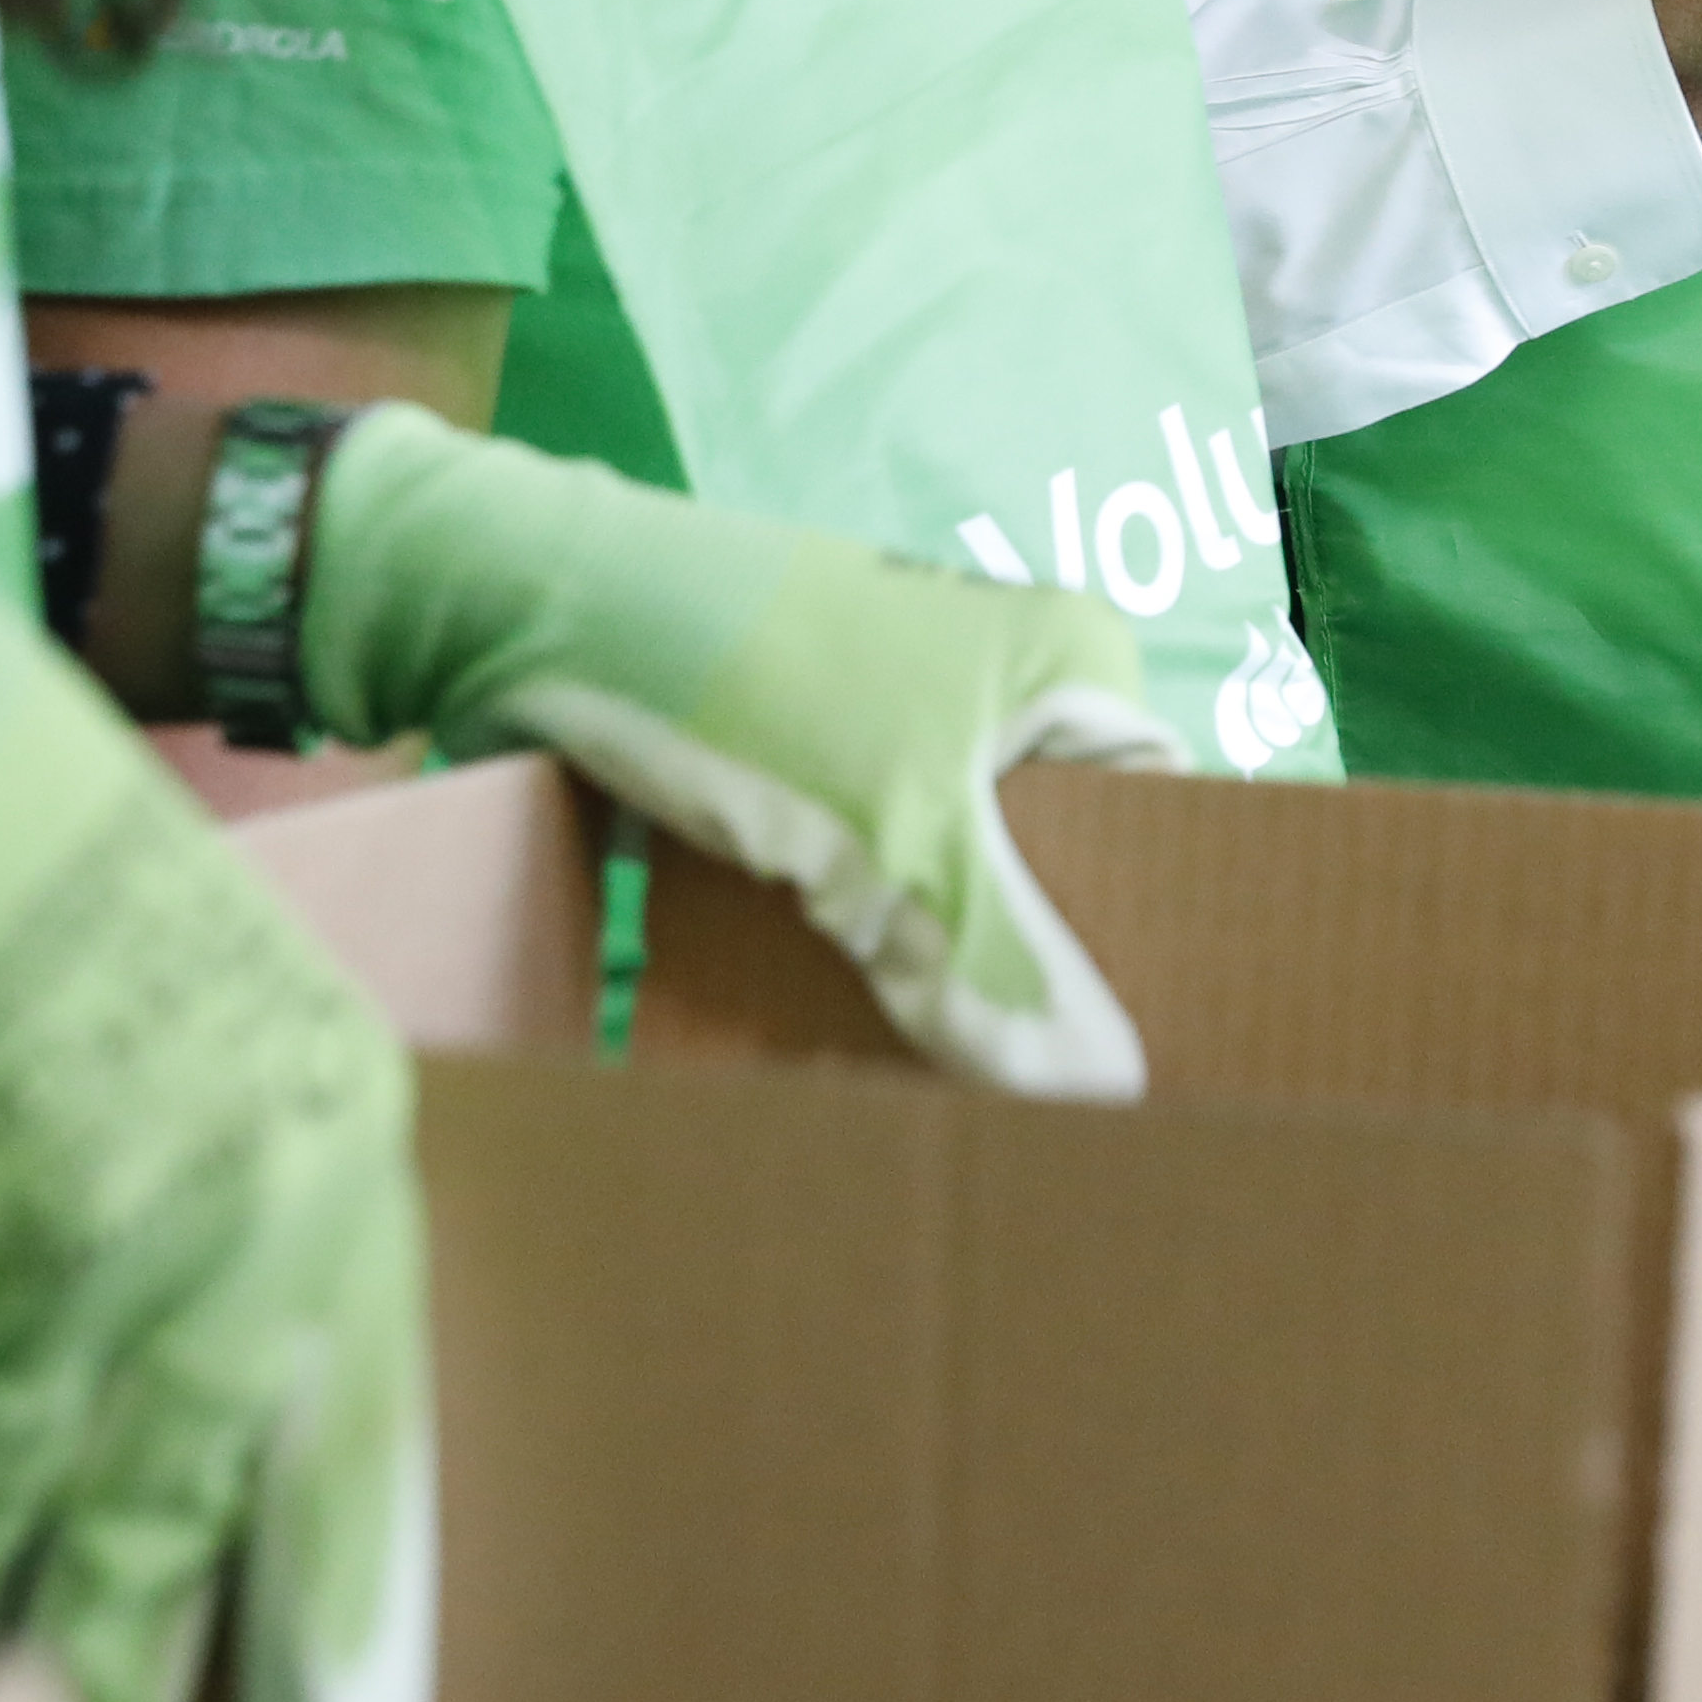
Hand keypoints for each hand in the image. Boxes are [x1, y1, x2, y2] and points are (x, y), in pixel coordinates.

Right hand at [0, 430, 423, 1701]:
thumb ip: (239, 1199)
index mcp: (332, 1142)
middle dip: (131, 1652)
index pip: (362, 1413)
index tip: (356, 1697)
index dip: (347, 1569)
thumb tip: (218, 1409)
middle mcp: (224, 1217)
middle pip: (177, 1510)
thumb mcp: (207, 1018)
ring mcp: (52, 1262)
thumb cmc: (23, 871)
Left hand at [296, 409, 1177, 1096]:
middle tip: (1026, 1082)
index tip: (1128, 1047)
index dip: (1145, 928)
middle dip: (1026, 960)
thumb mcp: (894, 841)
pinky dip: (849, 927)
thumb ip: (1000, 968)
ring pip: (946, 862)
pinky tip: (835, 1014)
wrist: (543, 606)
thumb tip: (1108, 1095)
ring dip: (928, 954)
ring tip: (935, 1070)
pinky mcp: (802, 740)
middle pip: (1048, 851)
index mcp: (1066, 661)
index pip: (1158, 818)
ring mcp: (895, 702)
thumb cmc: (756, 691)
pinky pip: (861, 856)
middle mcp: (998, 670)